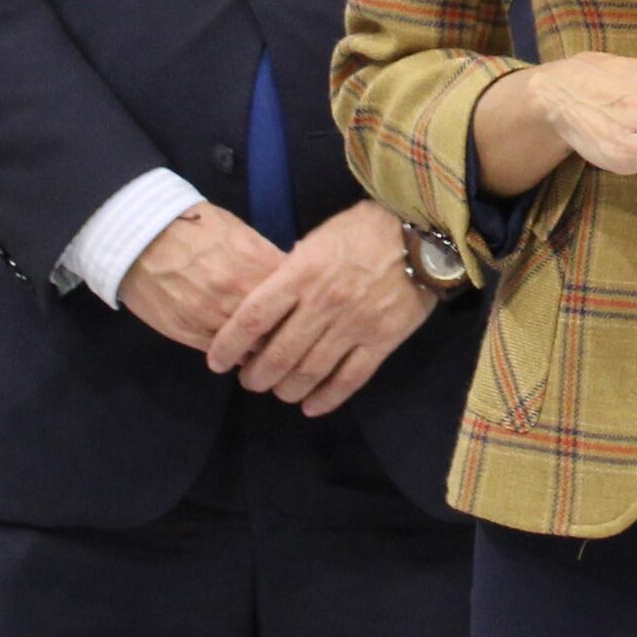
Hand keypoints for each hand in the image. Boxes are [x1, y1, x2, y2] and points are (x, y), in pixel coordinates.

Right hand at [111, 200, 293, 350]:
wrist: (141, 236)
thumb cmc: (193, 227)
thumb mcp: (238, 232)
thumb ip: (266, 258)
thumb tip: (290, 278)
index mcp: (257, 263)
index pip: (298, 297)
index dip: (304, 307)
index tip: (306, 312)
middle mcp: (240, 293)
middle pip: (280, 327)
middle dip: (288, 333)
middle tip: (292, 337)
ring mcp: (215, 316)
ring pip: (254, 347)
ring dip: (263, 349)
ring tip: (269, 348)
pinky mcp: (191, 333)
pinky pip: (226, 354)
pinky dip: (237, 354)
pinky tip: (243, 350)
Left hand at [205, 203, 435, 417]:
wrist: (420, 232)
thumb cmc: (361, 230)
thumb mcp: (316, 239)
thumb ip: (290, 273)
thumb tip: (266, 307)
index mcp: (300, 273)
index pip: (252, 318)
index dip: (228, 345)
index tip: (216, 362)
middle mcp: (323, 302)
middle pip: (277, 354)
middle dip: (256, 375)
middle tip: (250, 380)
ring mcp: (354, 324)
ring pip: (310, 372)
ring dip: (287, 389)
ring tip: (279, 391)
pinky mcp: (382, 340)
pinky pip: (349, 379)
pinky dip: (327, 398)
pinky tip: (312, 406)